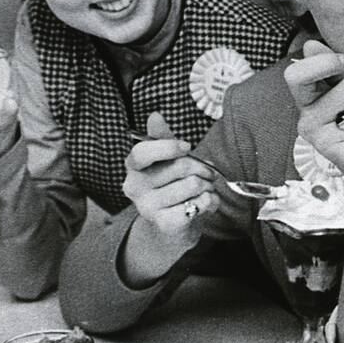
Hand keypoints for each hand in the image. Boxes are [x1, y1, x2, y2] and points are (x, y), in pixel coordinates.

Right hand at [123, 113, 218, 239]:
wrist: (172, 227)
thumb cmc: (172, 186)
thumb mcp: (168, 160)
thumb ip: (163, 139)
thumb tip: (154, 116)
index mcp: (134, 166)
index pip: (142, 152)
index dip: (168, 146)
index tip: (187, 146)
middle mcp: (134, 187)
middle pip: (180, 166)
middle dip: (203, 168)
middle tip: (208, 175)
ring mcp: (147, 207)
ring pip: (193, 185)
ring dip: (208, 187)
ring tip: (204, 191)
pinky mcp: (164, 223)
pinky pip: (198, 205)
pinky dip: (210, 202)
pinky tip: (205, 205)